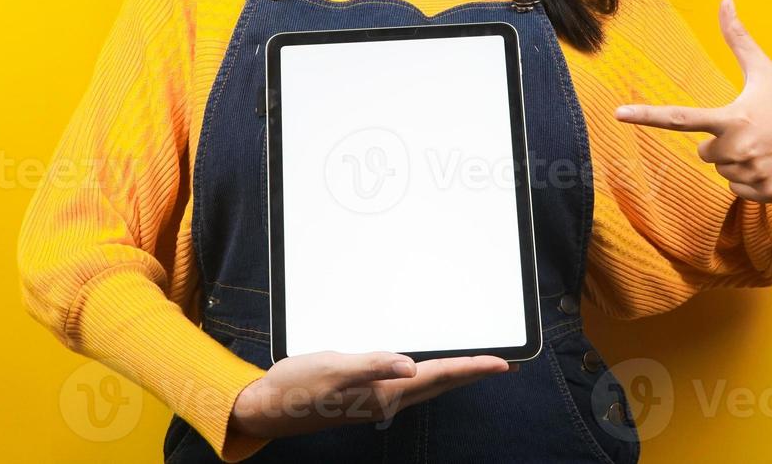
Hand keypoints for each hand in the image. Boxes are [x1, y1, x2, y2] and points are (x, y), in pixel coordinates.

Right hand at [229, 350, 508, 440]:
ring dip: (452, 375)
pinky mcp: (364, 395)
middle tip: (501, 364)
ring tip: (474, 365)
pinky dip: (428, 375)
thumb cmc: (297, 388)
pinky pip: (408, 385)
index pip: (438, 376)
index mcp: (384, 392)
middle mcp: (385, 399)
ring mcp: (375, 400)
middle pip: (440, 384)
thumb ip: (372, 365)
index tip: (503, 363)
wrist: (268, 408)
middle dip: (471, 373)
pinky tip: (424, 369)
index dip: (471, 369)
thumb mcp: (333, 368)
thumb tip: (409, 366)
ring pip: (426, 386)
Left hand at [613, 0, 771, 202]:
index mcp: (732, 118)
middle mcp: (739, 148)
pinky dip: (750, 181)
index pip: (679, 117)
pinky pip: (737, 190)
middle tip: (752, 132)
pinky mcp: (766, 194)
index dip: (646, 114)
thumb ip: (738, 37)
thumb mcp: (764, 70)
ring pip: (720, 172)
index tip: (617, 114)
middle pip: (703, 152)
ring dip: (737, 162)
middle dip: (722, 143)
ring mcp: (752, 173)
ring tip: (765, 147)